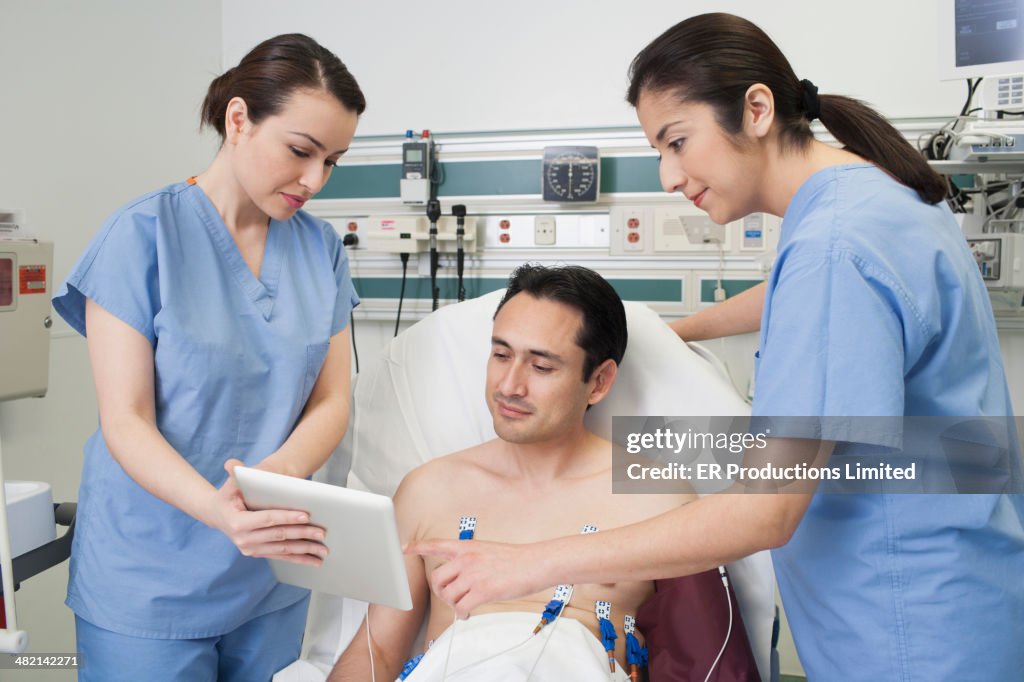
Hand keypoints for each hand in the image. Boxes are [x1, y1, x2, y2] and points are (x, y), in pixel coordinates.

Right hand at [208, 459, 328, 565]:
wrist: (218, 514)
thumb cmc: (229, 495)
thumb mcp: (231, 484)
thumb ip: (236, 474)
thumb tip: (232, 464)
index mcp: (237, 523)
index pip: (267, 519)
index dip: (287, 517)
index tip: (306, 515)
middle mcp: (243, 540)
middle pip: (279, 536)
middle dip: (302, 534)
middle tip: (321, 532)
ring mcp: (251, 549)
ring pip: (283, 550)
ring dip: (305, 550)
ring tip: (323, 550)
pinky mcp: (259, 553)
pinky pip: (282, 556)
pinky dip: (299, 558)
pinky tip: (314, 560)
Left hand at [406, 538, 546, 618]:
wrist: (535, 563)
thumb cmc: (516, 559)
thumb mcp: (488, 550)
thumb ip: (470, 560)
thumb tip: (460, 578)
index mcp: (467, 547)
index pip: (436, 544)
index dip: (418, 547)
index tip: (405, 549)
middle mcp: (466, 559)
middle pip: (437, 579)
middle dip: (441, 592)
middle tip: (451, 597)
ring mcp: (474, 575)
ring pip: (448, 596)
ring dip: (454, 605)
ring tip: (464, 606)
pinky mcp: (483, 591)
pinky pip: (461, 607)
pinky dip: (462, 614)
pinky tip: (468, 613)